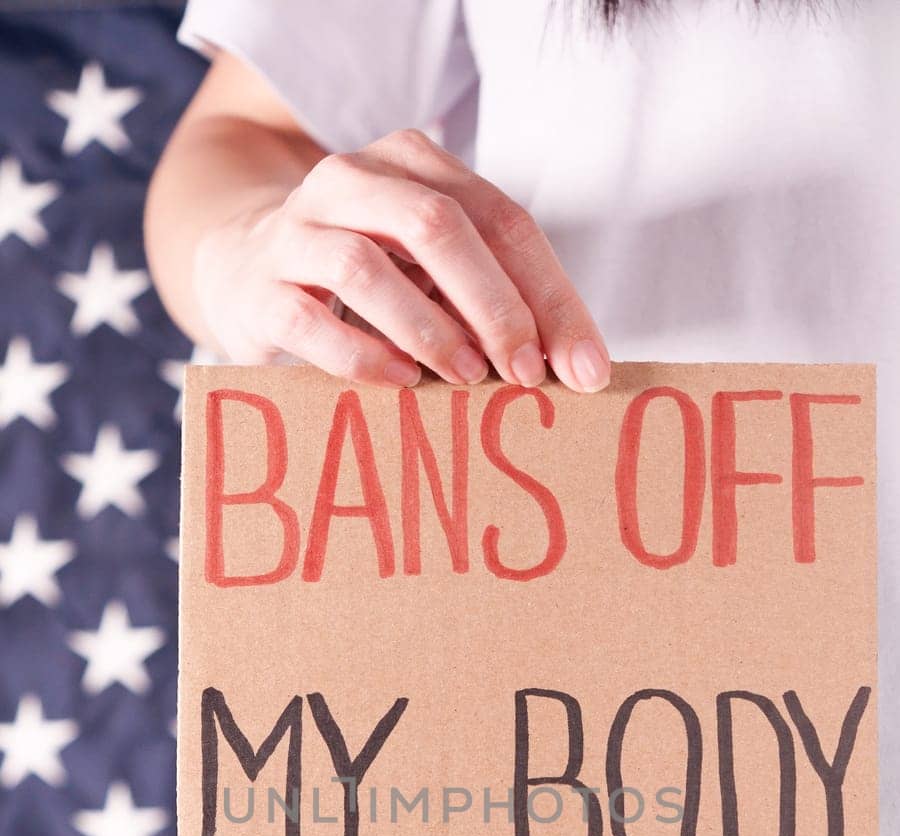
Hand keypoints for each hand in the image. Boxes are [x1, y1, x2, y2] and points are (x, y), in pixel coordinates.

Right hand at [194, 127, 609, 391]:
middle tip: (525, 373)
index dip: (548, 294)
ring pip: (367, 266)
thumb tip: (573, 367)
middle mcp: (351, 180)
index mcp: (412, 164)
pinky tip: (401, 383)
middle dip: (493, 305)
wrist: (241, 266)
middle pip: (437, 226)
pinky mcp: (260, 289)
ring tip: (467, 378)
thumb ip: (489, 297)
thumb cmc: (364, 279)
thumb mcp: (430, 268)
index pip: (500, 218)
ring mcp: (297, 231)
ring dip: (428, 329)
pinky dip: (362, 356)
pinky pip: (310, 320)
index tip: (581, 367)